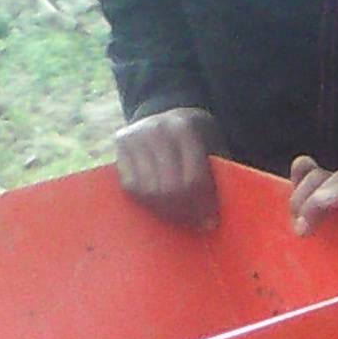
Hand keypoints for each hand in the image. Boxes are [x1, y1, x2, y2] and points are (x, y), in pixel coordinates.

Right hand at [114, 107, 224, 229]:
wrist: (165, 114)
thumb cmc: (198, 138)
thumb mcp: (213, 146)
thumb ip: (215, 174)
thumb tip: (212, 218)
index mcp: (186, 128)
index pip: (193, 179)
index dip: (202, 206)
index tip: (210, 223)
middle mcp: (158, 128)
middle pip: (170, 187)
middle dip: (185, 212)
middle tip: (196, 224)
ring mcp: (136, 134)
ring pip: (149, 190)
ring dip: (166, 210)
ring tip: (179, 216)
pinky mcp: (121, 142)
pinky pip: (131, 186)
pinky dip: (146, 201)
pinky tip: (160, 204)